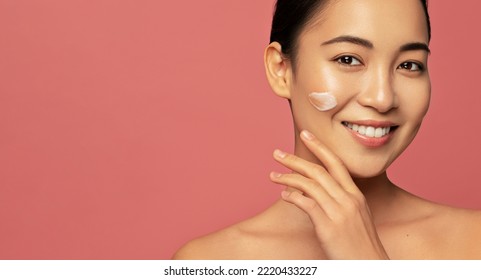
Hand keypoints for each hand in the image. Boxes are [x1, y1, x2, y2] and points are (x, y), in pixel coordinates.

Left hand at [269, 130, 388, 258]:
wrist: (370, 266)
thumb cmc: (360, 245)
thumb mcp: (356, 217)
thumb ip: (339, 201)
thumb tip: (314, 191)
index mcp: (356, 195)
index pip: (336, 163)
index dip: (320, 147)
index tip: (306, 134)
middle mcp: (348, 199)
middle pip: (318, 171)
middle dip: (295, 159)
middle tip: (277, 153)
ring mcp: (339, 212)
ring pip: (309, 184)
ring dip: (287, 177)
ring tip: (272, 175)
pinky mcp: (329, 226)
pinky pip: (306, 203)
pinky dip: (293, 196)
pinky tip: (284, 195)